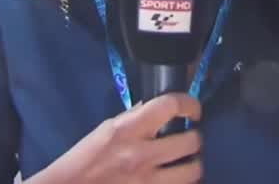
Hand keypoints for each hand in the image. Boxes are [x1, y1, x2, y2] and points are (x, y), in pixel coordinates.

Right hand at [29, 93, 202, 183]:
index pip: (169, 106)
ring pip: (193, 171)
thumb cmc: (84, 159)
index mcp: (127, 130)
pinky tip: (173, 179)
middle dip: (194, 138)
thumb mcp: (106, 130)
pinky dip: (180, 183)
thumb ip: (134, 119)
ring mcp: (147, 181)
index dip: (189, 104)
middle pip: (191, 142)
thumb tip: (158, 109)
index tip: (193, 110)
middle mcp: (141, 154)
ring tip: (185, 162)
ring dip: (193, 165)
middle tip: (189, 138)